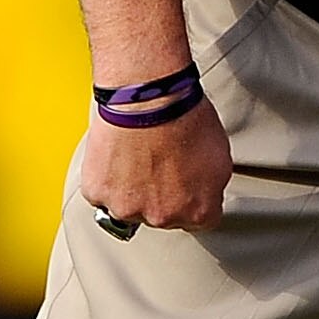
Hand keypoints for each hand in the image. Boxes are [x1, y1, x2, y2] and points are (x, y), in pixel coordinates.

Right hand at [78, 94, 234, 234]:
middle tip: (159, 163)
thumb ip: (211, 187)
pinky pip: (101, 194)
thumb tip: (204, 191)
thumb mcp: (220, 157)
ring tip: (136, 156)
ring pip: (128, 207)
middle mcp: (163, 217)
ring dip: (131, 189)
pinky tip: (116, 156)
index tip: (184, 185)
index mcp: (199, 212)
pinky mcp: (99, 194)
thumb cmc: (185, 118)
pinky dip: (106, 178)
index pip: (198, 221)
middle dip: (161, 194)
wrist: (149, 98)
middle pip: (162, 216)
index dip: (191, 199)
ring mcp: (128, 208)